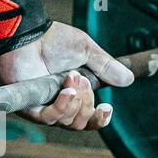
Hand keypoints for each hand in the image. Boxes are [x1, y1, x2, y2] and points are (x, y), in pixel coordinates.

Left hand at [0, 23, 134, 129]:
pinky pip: (49, 118)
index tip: (107, 108)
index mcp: (73, 95)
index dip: (100, 119)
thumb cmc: (53, 40)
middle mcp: (58, 105)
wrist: (28, 34)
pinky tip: (66, 92)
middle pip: (80, 123)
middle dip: (88, 104)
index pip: (89, 119)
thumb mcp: (87, 51)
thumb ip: (107, 67)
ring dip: (76, 101)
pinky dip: (62, 107)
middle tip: (82, 79)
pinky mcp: (29, 107)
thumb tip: (129, 80)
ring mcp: (43, 108)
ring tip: (72, 77)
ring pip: (67, 122)